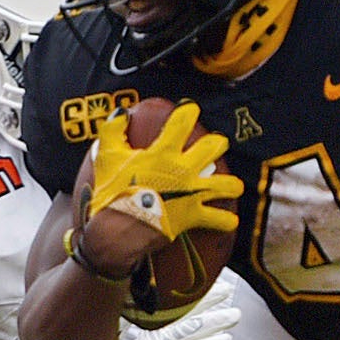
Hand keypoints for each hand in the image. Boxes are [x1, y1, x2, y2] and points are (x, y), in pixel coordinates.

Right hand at [86, 102, 243, 240]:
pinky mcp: (193, 216)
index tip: (190, 109)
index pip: (183, 121)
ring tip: (233, 185)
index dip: (189, 111)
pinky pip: (220, 219)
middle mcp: (183, 170)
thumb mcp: (106, 156)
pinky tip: (229, 220)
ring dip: (231, 184)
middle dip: (218, 143)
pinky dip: (225, 220)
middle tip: (216, 145)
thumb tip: (121, 112)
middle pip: (214, 146)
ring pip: (226, 184)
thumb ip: (113, 130)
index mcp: (163, 152)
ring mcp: (192, 193)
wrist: (117, 230)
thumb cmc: (111, 192)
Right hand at [96, 295, 239, 339]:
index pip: (183, 309)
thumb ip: (179, 318)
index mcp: (156, 329)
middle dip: (214, 320)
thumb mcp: (154, 333)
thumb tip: (209, 294)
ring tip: (226, 339)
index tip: (225, 290)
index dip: (205, 299)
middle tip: (234, 314)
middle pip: (189, 329)